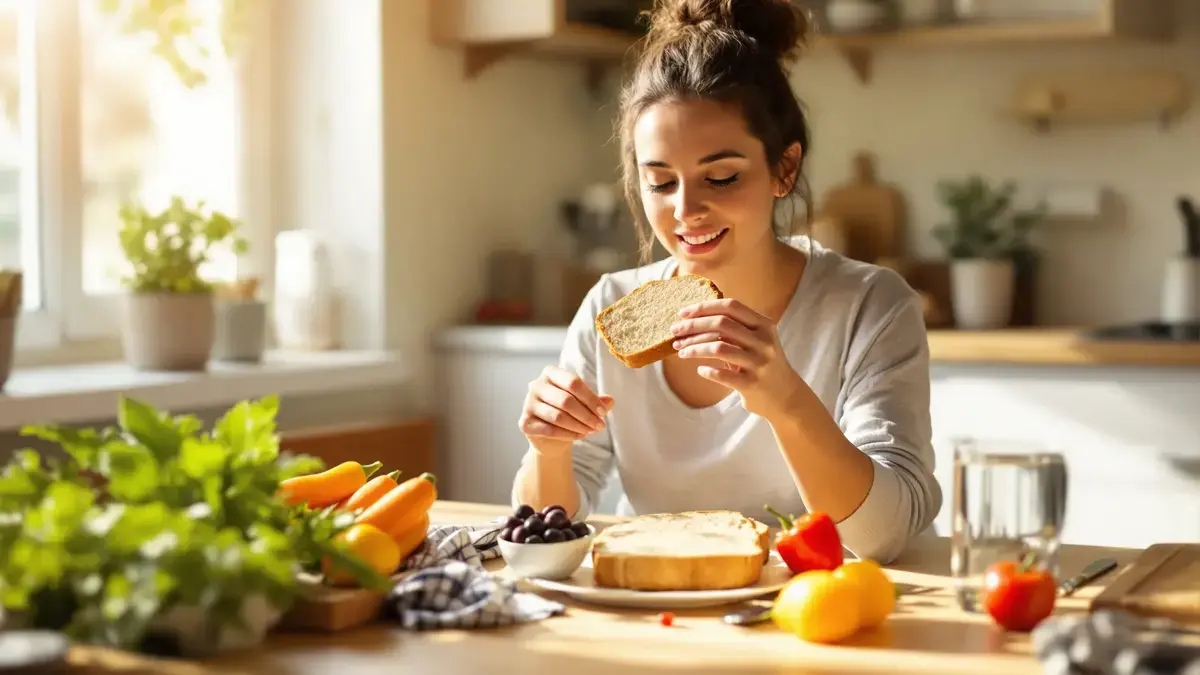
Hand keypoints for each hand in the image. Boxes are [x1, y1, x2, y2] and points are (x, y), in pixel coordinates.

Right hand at [518, 366, 613, 452]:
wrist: (552, 437)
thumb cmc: (570, 413)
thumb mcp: (585, 404)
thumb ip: (596, 401)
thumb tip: (610, 401)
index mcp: (551, 373)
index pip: (573, 382)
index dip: (590, 398)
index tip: (603, 412)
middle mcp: (536, 385)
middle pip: (566, 400)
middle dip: (586, 415)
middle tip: (601, 426)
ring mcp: (528, 403)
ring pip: (558, 416)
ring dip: (579, 426)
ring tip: (592, 431)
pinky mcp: (525, 422)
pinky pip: (550, 430)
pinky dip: (568, 434)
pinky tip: (580, 436)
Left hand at [670, 298, 805, 420]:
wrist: (786, 396)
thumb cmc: (763, 363)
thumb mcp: (757, 339)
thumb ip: (736, 327)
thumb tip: (694, 317)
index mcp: (764, 325)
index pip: (730, 306)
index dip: (704, 307)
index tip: (683, 313)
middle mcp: (763, 341)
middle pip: (721, 324)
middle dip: (693, 326)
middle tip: (675, 332)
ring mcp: (759, 363)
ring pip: (718, 347)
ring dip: (694, 348)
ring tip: (681, 351)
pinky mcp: (751, 384)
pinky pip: (722, 375)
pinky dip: (707, 371)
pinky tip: (700, 370)